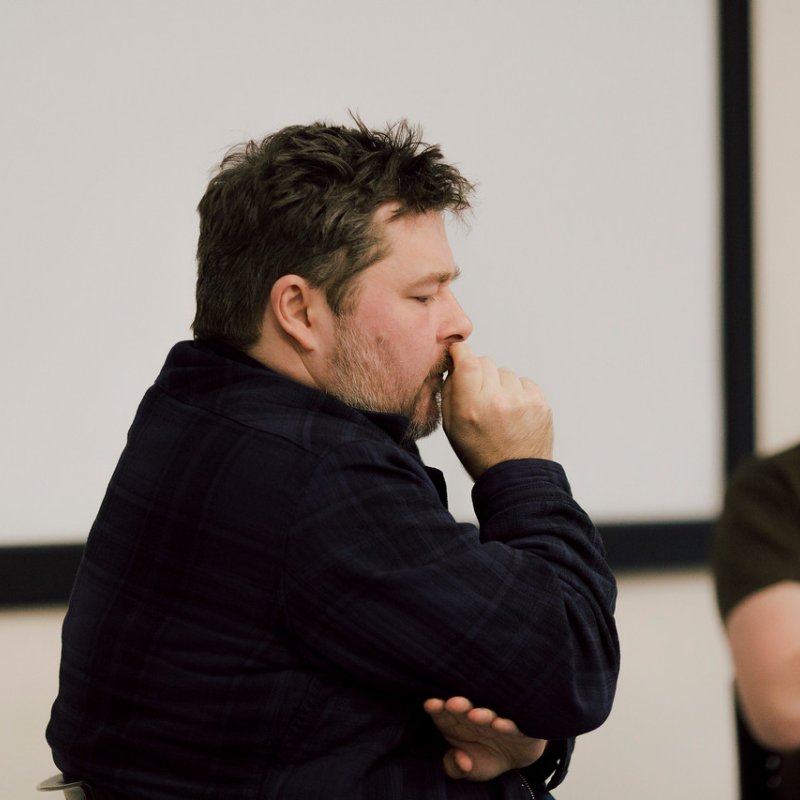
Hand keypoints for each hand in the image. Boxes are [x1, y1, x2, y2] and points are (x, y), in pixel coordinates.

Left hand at [423, 696, 547, 781]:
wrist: (515, 758)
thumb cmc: (484, 757)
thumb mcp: (467, 768)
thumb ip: (455, 767)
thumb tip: (461, 761)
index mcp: (456, 721)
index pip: (443, 712)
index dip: (437, 707)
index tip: (431, 704)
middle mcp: (475, 715)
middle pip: (466, 707)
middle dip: (459, 704)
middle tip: (453, 704)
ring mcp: (497, 718)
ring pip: (489, 713)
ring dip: (482, 713)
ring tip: (475, 716)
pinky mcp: (519, 727)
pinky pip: (512, 725)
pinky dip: (506, 724)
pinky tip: (499, 725)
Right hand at [441, 342, 552, 479]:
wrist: (515, 477)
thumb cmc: (479, 453)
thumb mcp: (451, 427)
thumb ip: (449, 391)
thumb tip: (454, 364)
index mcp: (470, 406)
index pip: (467, 359)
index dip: (462, 352)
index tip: (460, 353)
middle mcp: (496, 400)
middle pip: (486, 362)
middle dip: (480, 373)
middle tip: (481, 396)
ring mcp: (521, 400)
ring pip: (505, 372)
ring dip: (500, 384)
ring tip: (499, 410)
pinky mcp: (540, 403)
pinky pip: (524, 382)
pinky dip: (518, 393)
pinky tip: (514, 413)